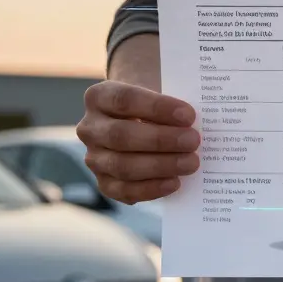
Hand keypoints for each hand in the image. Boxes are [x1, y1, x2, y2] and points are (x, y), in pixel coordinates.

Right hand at [75, 81, 200, 203]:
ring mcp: (94, 158)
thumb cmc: (153, 105)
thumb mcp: (157, 90)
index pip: (124, 100)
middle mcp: (89, 128)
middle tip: (193, 141)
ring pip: (122, 166)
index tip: (188, 115)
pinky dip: (151, 188)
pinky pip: (124, 190)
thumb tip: (192, 119)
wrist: (141, 123)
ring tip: (191, 163)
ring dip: (160, 166)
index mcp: (99, 97)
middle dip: (160, 140)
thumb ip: (169, 99)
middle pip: (121, 135)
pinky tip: (175, 182)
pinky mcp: (104, 183)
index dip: (157, 107)